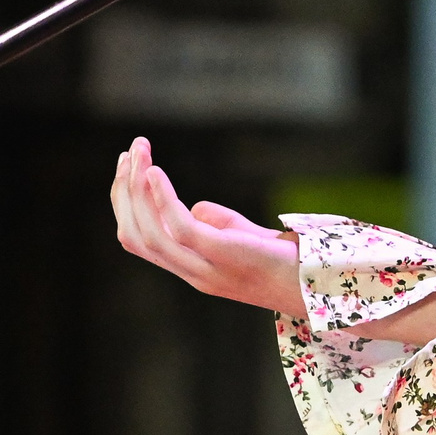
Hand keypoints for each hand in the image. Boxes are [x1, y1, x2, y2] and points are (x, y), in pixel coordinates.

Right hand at [109, 137, 304, 317]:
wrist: (311, 282)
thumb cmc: (280, 257)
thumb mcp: (240, 236)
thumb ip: (215, 222)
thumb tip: (193, 207)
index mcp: (188, 267)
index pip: (138, 239)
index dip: (125, 203)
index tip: (126, 166)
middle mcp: (189, 271)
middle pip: (135, 234)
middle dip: (124, 191)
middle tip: (128, 152)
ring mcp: (203, 267)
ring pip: (149, 233)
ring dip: (136, 190)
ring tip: (138, 154)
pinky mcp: (222, 254)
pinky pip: (180, 227)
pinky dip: (161, 199)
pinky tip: (155, 173)